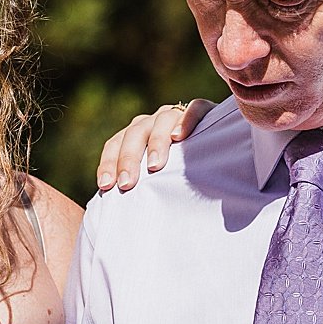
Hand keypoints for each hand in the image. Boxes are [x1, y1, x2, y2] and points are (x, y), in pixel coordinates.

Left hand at [96, 100, 215, 190]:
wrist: (216, 144)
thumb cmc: (179, 171)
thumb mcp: (154, 176)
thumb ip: (138, 185)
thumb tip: (117, 214)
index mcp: (135, 135)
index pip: (115, 144)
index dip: (108, 163)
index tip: (106, 186)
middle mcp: (152, 122)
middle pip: (134, 134)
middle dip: (128, 159)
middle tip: (127, 183)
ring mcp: (175, 114)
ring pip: (161, 121)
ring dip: (156, 142)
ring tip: (154, 165)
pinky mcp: (203, 110)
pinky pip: (193, 110)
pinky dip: (185, 121)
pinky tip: (180, 136)